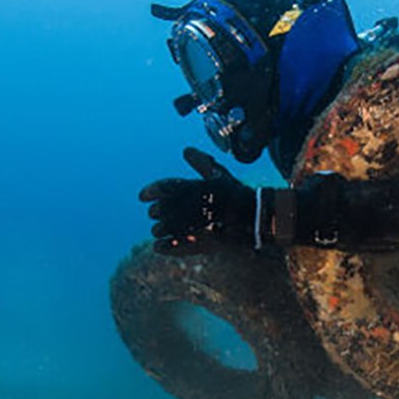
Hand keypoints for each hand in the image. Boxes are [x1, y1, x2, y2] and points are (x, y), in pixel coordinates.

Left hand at [138, 148, 256, 254]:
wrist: (256, 218)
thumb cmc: (236, 194)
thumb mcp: (219, 175)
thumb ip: (201, 163)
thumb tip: (186, 150)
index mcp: (203, 187)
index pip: (171, 187)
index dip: (153, 191)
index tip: (142, 196)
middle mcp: (201, 205)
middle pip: (169, 209)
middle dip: (158, 211)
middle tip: (152, 214)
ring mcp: (204, 225)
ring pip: (173, 228)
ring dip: (161, 229)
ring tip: (156, 231)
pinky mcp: (207, 242)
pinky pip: (182, 246)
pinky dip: (167, 248)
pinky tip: (158, 247)